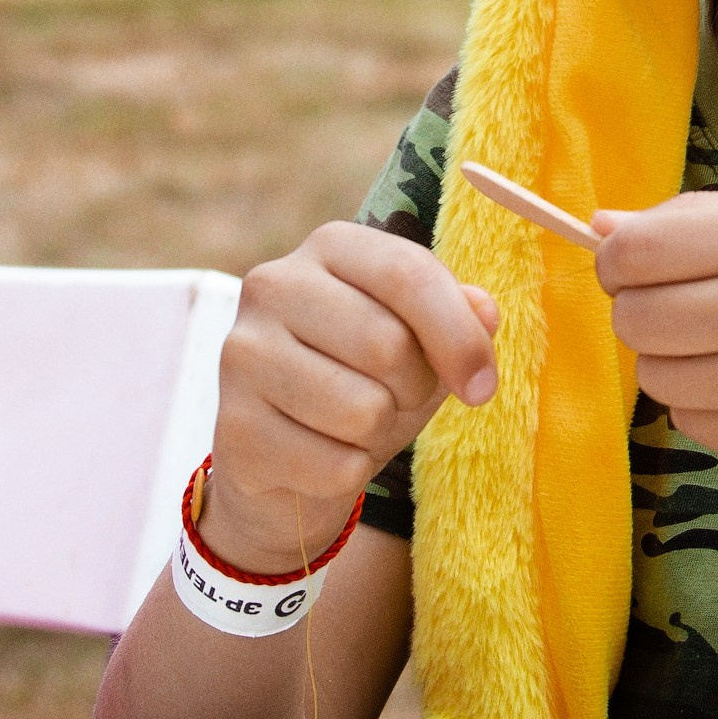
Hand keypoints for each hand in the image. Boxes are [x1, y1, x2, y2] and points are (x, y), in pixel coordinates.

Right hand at [208, 221, 497, 576]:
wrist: (286, 455)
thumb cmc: (367, 380)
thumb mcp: (422, 341)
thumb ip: (459, 319)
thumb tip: (485, 312)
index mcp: (329, 246)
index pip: (409, 274)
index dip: (461, 338)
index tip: (483, 387)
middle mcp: (273, 285)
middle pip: (387, 344)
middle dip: (415, 389)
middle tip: (398, 400)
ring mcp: (242, 353)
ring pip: (362, 410)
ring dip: (379, 434)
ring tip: (355, 424)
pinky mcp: (231, 425)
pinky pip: (334, 465)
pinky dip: (348, 472)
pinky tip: (322, 454)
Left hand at [593, 184, 717, 473]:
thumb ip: (704, 216)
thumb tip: (601, 224)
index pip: (635, 251)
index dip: (618, 257)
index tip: (636, 261)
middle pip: (633, 317)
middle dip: (644, 307)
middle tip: (691, 301)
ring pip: (653, 375)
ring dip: (675, 356)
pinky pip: (689, 420)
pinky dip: (707, 400)